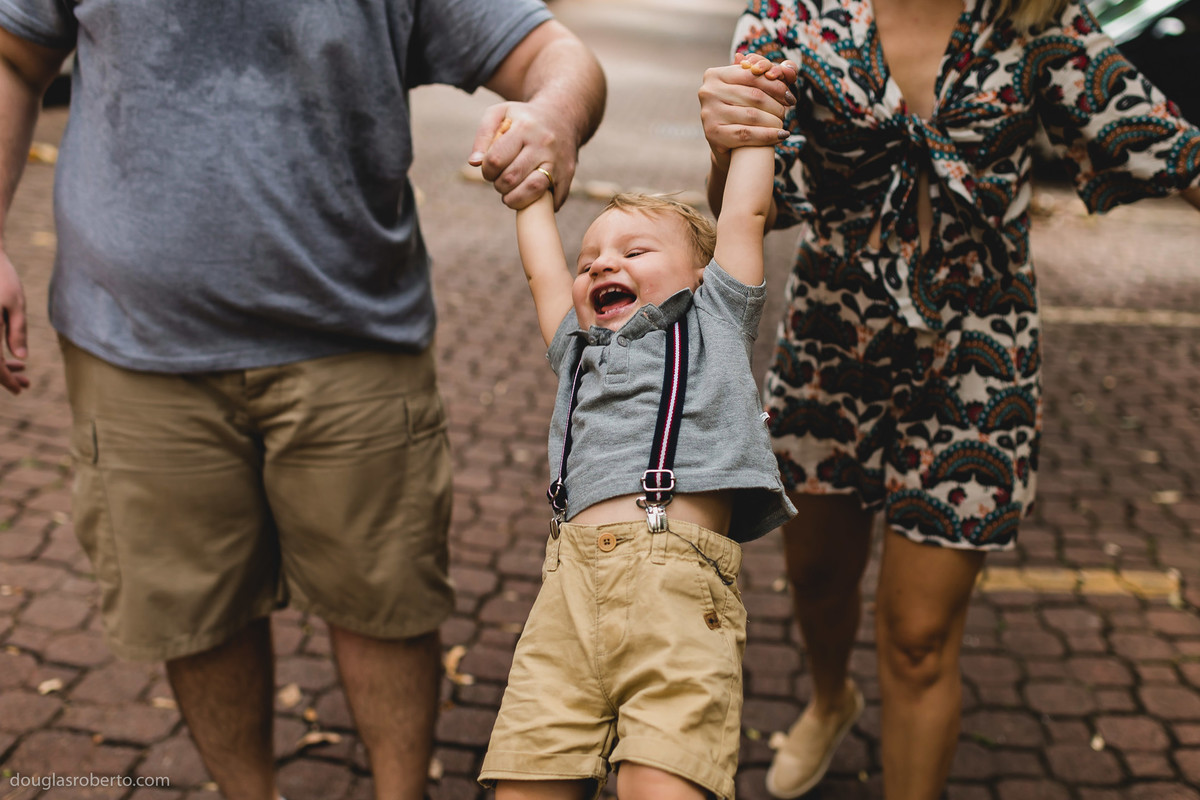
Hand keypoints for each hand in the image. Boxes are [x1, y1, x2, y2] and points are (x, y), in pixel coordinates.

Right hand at [0, 250, 28, 394]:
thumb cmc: (1, 275)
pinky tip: (10, 356)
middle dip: (3, 377)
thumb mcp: (16, 303)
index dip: (6, 380)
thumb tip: (20, 358)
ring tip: (22, 373)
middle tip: (25, 385)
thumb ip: (17, 330)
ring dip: (0, 366)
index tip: (21, 390)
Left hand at [467, 100, 577, 210]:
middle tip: (500, 182)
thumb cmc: (523, 118)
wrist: (562, 116)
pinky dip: (538, 205)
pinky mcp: (568, 174)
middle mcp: (543, 143)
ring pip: (533, 189)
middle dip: (499, 186)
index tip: (489, 171)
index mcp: (524, 127)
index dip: (487, 171)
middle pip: (511, 177)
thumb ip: (483, 136)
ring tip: (511, 195)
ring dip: (515, 199)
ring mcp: (558, 160)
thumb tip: (475, 163)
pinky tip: (530, 197)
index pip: (496, 159)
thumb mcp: (500, 114)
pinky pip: (553, 199)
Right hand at [699, 52, 797, 168]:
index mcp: (715, 75)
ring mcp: (708, 113)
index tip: (790, 96)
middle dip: (776, 104)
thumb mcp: (751, 90)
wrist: (728, 146)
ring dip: (774, 121)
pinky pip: (747, 134)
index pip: (752, 75)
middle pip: (754, 95)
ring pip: (752, 115)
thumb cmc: (741, 112)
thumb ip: (769, 76)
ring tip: (783, 124)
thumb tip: (789, 67)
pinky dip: (768, 136)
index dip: (775, 85)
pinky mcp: (712, 134)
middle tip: (787, 112)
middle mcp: (708, 92)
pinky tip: (781, 135)